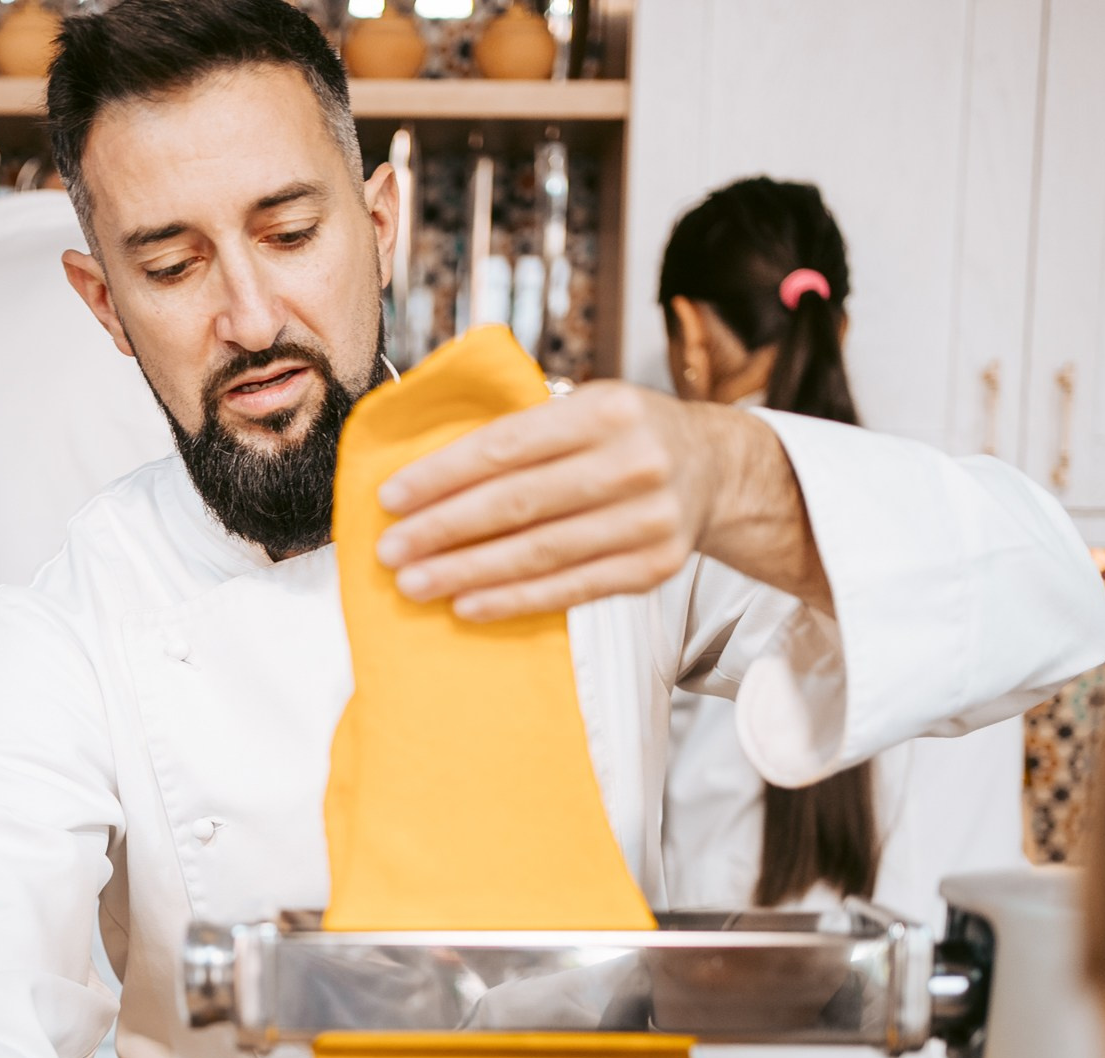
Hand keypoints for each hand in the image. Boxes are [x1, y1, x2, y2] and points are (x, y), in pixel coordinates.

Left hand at [374, 382, 827, 619]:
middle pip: (519, 504)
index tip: (391, 498)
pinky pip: (571, 589)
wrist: (713, 468)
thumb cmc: (622, 435)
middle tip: (391, 550)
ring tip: (415, 584)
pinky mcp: (655, 567)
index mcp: (606, 409)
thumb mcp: (584, 405)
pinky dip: (514, 600)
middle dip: (444, 530)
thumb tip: (425, 470)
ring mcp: (650, 519)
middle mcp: (634, 462)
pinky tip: (468, 605)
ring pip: (541, 553)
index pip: (508, 447)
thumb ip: (521, 430)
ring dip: (468, 572)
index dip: (444, 475)